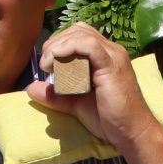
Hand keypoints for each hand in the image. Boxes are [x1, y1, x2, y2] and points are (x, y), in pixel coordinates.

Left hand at [30, 23, 150, 145]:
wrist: (131, 132)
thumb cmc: (109, 119)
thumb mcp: (75, 104)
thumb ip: (55, 96)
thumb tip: (31, 88)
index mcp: (104, 56)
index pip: (80, 34)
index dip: (59, 43)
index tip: (47, 63)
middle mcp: (111, 50)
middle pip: (78, 30)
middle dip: (55, 42)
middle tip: (45, 64)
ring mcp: (113, 55)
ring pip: (81, 34)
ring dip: (58, 45)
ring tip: (48, 64)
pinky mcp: (112, 64)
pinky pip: (88, 45)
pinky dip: (68, 48)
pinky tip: (56, 60)